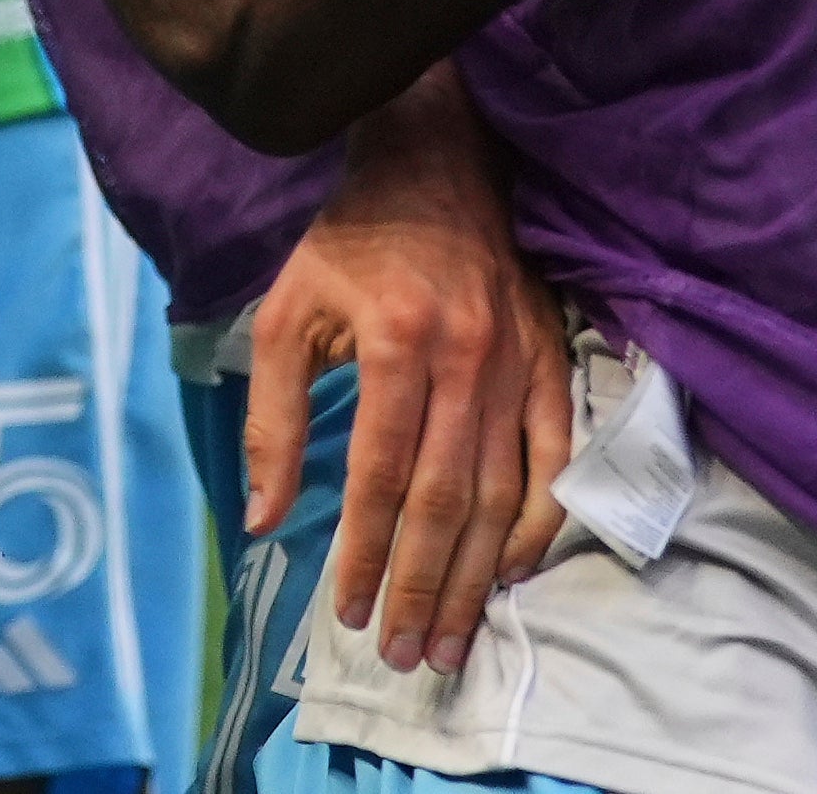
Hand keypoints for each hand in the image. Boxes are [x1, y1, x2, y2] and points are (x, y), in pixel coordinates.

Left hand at [252, 80, 573, 676]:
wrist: (436, 161)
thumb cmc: (347, 241)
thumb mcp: (284, 313)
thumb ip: (270, 416)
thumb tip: (260, 516)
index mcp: (393, 342)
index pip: (381, 476)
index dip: (368, 552)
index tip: (350, 612)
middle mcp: (463, 358)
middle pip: (448, 500)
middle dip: (425, 587)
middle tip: (406, 655)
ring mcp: (516, 360)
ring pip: (504, 492)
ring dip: (479, 575)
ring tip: (453, 637)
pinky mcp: (549, 358)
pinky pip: (557, 455)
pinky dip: (542, 519)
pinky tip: (517, 569)